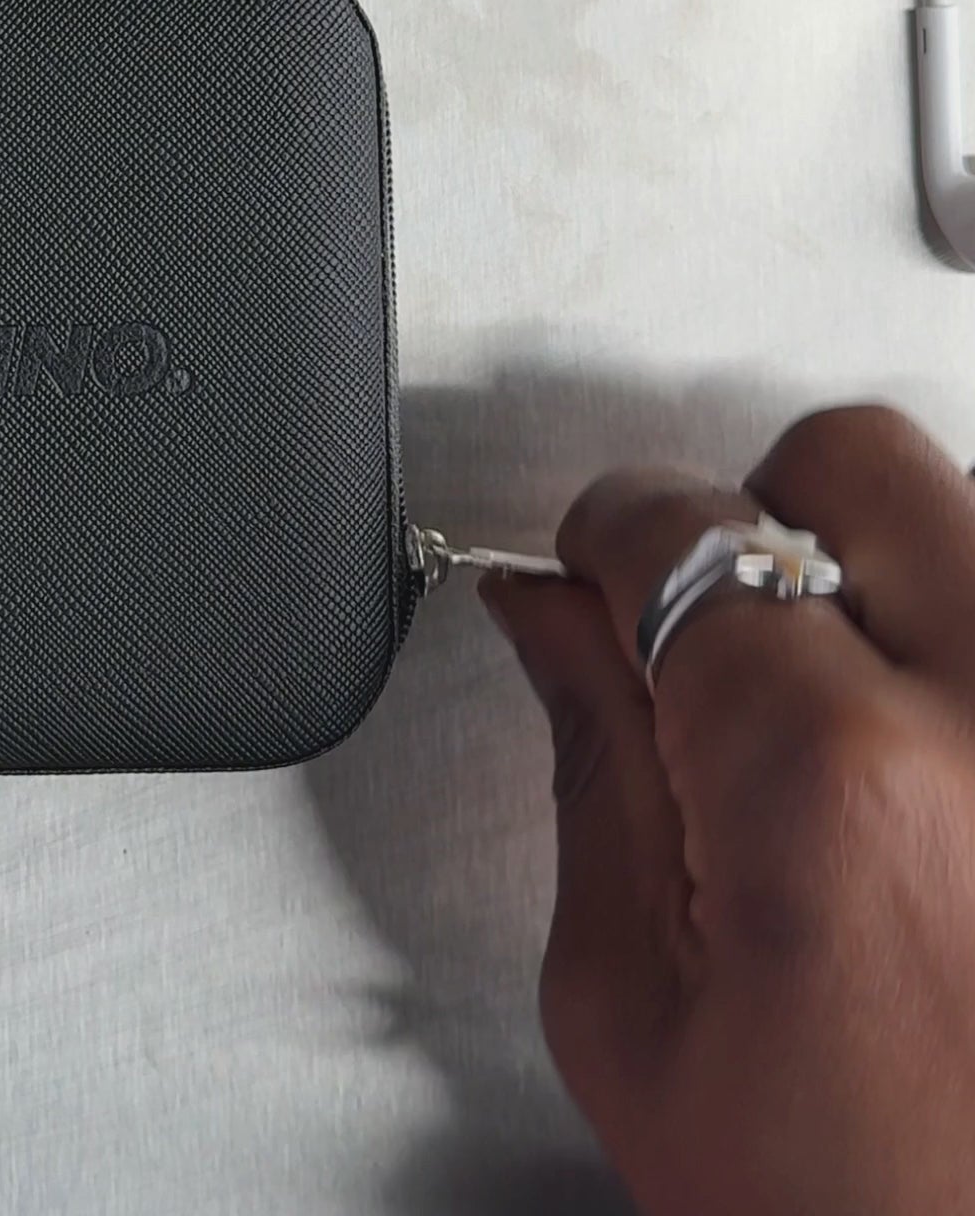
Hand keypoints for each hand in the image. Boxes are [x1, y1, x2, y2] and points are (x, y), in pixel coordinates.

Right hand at [488, 406, 974, 1215]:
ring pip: (972, 533)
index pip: (682, 528)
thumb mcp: (642, 1023)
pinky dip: (964, 677)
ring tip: (854, 739)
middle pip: (857, 464)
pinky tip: (940, 788)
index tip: (595, 571)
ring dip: (891, 593)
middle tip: (726, 638)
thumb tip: (554, 619)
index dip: (608, 538)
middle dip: (761, 519)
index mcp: (830, 786)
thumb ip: (592, 775)